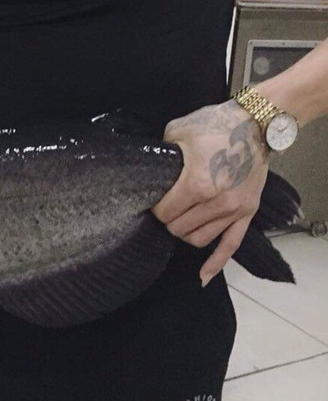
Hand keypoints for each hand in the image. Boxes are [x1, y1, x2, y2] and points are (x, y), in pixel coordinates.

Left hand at [152, 100, 268, 286]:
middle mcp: (216, 202)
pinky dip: (215, 263)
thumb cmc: (214, 124)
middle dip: (168, 220)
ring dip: (185, 233)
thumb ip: (160, 154)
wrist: (254, 124)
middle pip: (179, 229)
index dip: (155, 208)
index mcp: (196, 183)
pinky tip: (202, 276)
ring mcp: (234, 210)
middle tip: (165, 207)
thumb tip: (146, 169)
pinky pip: (230, 246)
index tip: (152, 200)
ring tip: (179, 220)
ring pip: (199, 239)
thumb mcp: (176, 132)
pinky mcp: (246, 213)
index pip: (164, 213)